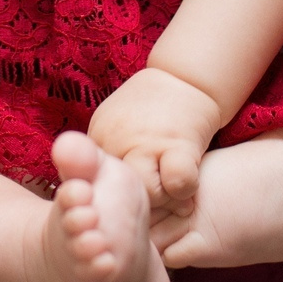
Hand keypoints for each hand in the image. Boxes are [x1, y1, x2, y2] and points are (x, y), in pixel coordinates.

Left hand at [86, 68, 220, 219]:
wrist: (183, 76)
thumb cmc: (148, 108)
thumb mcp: (113, 124)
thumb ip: (105, 155)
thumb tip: (98, 194)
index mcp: (98, 138)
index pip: (94, 185)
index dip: (112, 198)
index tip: (127, 197)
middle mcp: (118, 140)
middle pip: (119, 195)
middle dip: (138, 205)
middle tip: (153, 199)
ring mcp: (148, 141)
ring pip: (149, 194)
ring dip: (164, 200)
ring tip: (172, 192)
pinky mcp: (180, 144)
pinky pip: (179, 184)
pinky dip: (185, 191)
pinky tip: (188, 182)